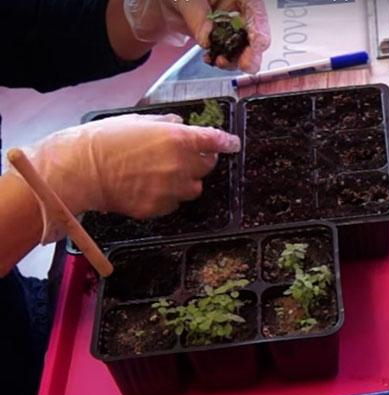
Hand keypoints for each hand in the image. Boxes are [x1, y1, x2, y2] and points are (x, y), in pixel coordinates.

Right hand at [10, 113, 239, 242]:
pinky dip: (168, 195)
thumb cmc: (107, 139)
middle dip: (200, 160)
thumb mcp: (139, 120)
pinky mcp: (159, 207)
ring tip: (164, 175)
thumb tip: (181, 125)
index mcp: (179, 139)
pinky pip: (174, 202)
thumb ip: (167, 124)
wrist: (82, 170)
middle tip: (184, 156)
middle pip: (207, 166)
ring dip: (186, 181)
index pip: (216, 141)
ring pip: (194, 188)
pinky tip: (150, 187)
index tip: (232, 144)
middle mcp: (181, 166)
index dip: (227, 142)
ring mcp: (172, 189)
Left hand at [124, 0, 269, 72]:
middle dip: (252, 50)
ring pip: (244, 47)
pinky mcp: (222, 39)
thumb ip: (197, 17)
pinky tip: (211, 59)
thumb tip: (207, 39)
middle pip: (255, 31)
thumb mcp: (184, 0)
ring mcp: (231, 25)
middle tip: (246, 64)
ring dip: (235, 59)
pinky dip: (222, 60)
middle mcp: (237, 8)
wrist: (160, 3)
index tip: (257, 44)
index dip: (259, 27)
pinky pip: (228, 53)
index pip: (255, 9)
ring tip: (221, 62)